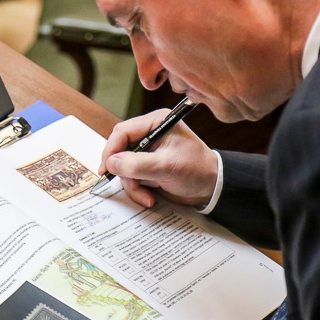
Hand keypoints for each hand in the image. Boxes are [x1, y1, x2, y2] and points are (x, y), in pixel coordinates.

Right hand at [100, 110, 217, 207]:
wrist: (212, 188)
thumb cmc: (197, 170)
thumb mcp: (166, 167)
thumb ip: (137, 164)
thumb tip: (111, 163)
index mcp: (156, 122)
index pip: (122, 131)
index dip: (111, 150)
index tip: (107, 169)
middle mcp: (149, 133)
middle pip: (120, 149)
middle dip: (124, 171)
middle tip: (131, 184)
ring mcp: (147, 150)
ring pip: (124, 166)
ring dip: (132, 184)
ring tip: (146, 195)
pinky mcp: (147, 165)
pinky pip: (131, 176)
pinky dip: (137, 188)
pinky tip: (150, 196)